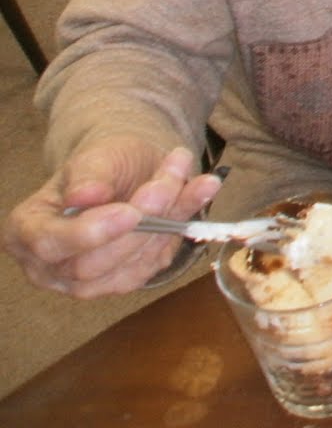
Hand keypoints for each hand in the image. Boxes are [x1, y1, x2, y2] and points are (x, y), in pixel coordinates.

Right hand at [2, 138, 221, 297]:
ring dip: (166, 222)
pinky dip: (181, 227)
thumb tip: (85, 196)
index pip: (49, 244)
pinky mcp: (125, 279)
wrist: (129, 168)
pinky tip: (199, 191)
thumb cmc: (105, 162)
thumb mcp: (96, 155)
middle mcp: (51, 265)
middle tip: (167, 181)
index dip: (88, 233)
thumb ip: (91, 175)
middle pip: (92, 264)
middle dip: (138, 224)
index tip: (128, 212)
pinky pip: (155, 263)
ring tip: (183, 174)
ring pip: (129, 267)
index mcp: (28, 230)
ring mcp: (88, 281)